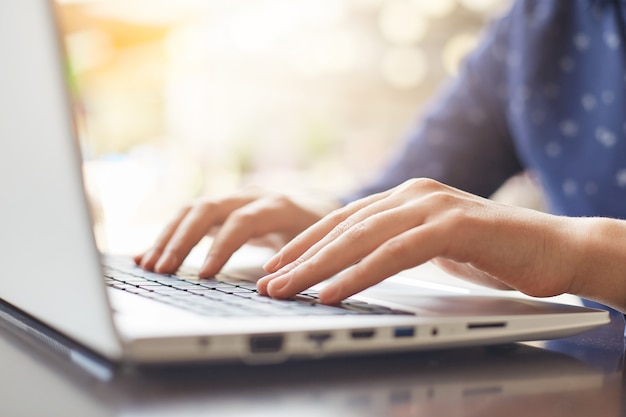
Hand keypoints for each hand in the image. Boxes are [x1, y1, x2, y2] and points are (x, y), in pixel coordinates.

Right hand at [135, 186, 339, 276]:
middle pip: (208, 209)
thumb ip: (294, 265)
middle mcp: (251, 196)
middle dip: (182, 240)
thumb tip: (268, 290)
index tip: (204, 275)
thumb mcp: (314, 250)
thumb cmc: (318, 235)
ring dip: (168, 237)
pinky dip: (168, 236)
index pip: (243, 221)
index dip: (221, 247)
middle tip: (163, 270)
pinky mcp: (221, 209)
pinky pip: (189, 218)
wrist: (319, 208)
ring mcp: (233, 199)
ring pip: (192, 211)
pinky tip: (147, 256)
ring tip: (148, 266)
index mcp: (278, 206)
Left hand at [257, 178, 587, 304]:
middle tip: (267, 281)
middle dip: (300, 257)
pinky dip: (359, 274)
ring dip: (318, 267)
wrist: (555, 247)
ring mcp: (432, 205)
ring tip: (286, 288)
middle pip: (342, 227)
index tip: (275, 265)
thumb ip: (398, 244)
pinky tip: (332, 293)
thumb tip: (358, 263)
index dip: (305, 243)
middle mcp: (413, 194)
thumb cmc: (492, 252)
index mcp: (404, 198)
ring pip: (360, 237)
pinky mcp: (452, 225)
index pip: (342, 220)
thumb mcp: (433, 245)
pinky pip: (394, 253)